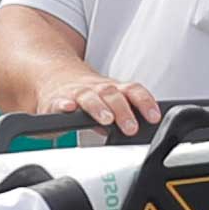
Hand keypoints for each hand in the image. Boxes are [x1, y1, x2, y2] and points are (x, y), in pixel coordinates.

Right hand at [42, 70, 160, 136]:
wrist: (54, 78)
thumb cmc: (86, 94)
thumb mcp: (107, 103)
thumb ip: (120, 117)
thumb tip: (132, 131)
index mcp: (112, 90)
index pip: (133, 91)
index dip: (145, 103)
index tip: (154, 117)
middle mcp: (96, 89)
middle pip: (112, 95)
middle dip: (123, 111)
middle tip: (131, 128)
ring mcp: (76, 94)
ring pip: (89, 97)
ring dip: (99, 108)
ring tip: (106, 120)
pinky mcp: (56, 101)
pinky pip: (60, 101)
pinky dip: (64, 105)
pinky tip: (68, 108)